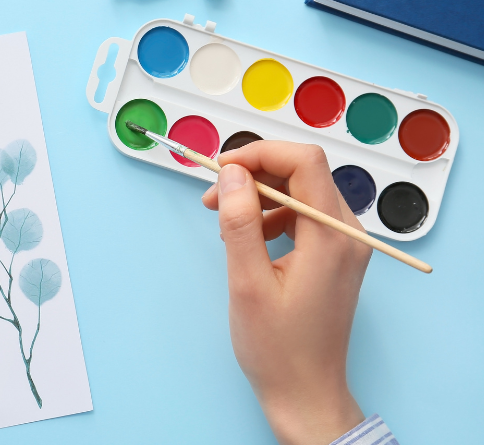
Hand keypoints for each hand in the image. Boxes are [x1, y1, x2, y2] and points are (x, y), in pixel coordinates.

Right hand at [201, 142, 370, 444]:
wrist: (305, 392)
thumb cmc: (276, 347)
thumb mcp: (248, 283)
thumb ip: (241, 223)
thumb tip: (232, 175)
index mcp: (331, 236)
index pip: (304, 161)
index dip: (259, 154)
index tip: (220, 170)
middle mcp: (347, 233)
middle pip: (304, 172)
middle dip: (255, 173)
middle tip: (212, 197)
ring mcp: (344, 245)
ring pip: (302, 192)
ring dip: (260, 195)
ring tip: (224, 221)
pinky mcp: (334, 256)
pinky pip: (304, 216)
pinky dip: (272, 215)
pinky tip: (248, 238)